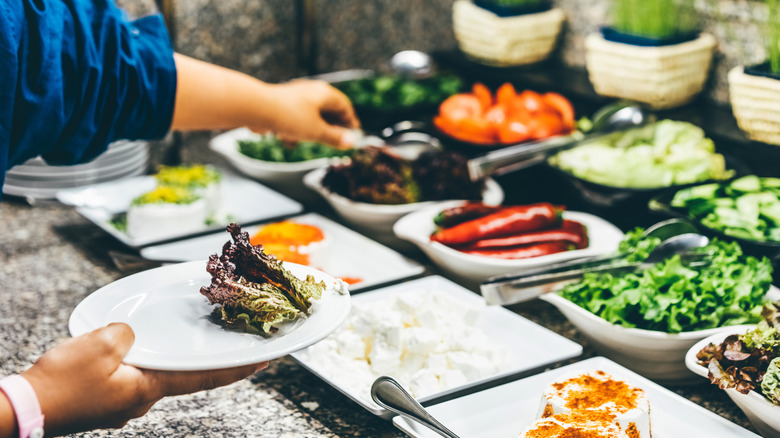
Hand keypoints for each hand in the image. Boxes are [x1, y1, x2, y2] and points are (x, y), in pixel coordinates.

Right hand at [21, 323, 265, 435]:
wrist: (22, 410)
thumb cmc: (61, 384)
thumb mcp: (101, 345)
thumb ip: (128, 334)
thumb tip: (132, 334)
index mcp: (148, 389)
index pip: (203, 376)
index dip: (235, 368)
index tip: (263, 361)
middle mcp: (141, 400)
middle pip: (182, 375)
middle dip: (203, 360)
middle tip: (226, 343)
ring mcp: (123, 402)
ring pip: (155, 374)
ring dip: (168, 359)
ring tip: (173, 339)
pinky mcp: (106, 399)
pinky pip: (132, 375)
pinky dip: (140, 361)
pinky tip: (130, 348)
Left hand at [257, 79, 360, 147]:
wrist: (257, 108)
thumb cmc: (290, 116)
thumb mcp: (316, 131)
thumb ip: (334, 138)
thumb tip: (351, 143)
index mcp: (324, 93)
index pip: (344, 106)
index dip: (350, 122)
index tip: (353, 135)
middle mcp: (311, 92)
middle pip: (328, 111)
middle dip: (331, 128)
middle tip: (336, 142)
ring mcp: (296, 97)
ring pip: (311, 116)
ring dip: (312, 131)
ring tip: (310, 142)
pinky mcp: (282, 105)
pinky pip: (295, 118)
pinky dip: (296, 130)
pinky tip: (289, 141)